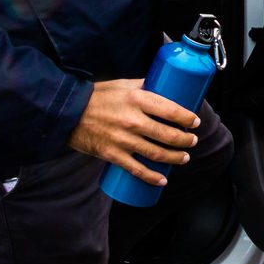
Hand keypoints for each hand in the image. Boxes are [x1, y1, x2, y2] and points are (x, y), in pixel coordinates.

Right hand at [66, 78, 199, 185]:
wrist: (68, 113)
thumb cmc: (97, 96)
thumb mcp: (123, 84)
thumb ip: (144, 85)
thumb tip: (165, 85)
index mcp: (138, 99)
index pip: (171, 110)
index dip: (187, 118)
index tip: (195, 122)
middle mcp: (133, 120)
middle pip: (168, 135)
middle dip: (185, 140)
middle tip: (192, 141)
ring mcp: (123, 140)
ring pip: (157, 153)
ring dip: (175, 157)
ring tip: (184, 157)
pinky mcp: (112, 154)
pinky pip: (136, 169)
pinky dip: (152, 177)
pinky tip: (162, 179)